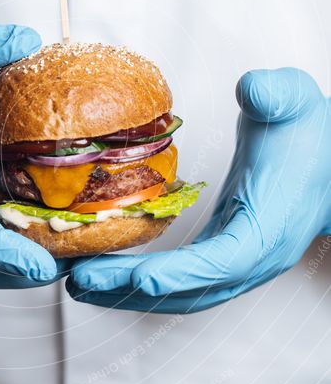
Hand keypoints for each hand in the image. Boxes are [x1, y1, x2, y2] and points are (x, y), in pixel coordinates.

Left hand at [67, 68, 330, 312]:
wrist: (329, 160)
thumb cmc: (310, 135)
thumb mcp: (295, 101)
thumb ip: (275, 94)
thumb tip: (252, 89)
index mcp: (270, 229)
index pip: (223, 262)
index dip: (182, 275)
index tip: (141, 280)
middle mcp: (253, 259)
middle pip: (189, 290)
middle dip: (132, 290)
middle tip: (78, 280)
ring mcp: (237, 264)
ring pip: (180, 294)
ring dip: (128, 294)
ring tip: (78, 283)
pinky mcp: (221, 255)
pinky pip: (178, 280)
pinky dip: (141, 281)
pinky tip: (107, 272)